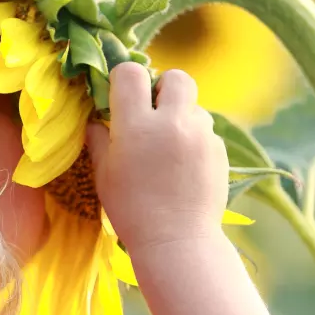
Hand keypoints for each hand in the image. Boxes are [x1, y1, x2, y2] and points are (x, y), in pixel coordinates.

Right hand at [86, 63, 228, 250]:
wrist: (177, 241)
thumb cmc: (131, 210)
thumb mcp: (104, 175)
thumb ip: (99, 140)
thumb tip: (95, 121)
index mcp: (136, 125)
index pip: (131, 73)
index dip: (124, 80)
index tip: (121, 96)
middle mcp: (172, 122)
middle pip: (176, 77)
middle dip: (163, 88)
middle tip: (153, 113)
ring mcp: (200, 135)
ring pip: (194, 106)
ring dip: (181, 117)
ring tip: (170, 148)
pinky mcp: (219, 150)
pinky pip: (206, 132)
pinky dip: (194, 141)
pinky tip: (185, 168)